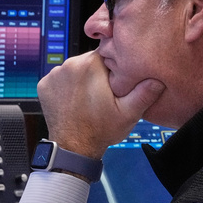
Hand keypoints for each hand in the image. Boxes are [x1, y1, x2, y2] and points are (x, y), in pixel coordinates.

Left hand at [37, 50, 164, 158]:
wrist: (73, 148)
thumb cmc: (100, 131)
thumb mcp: (129, 113)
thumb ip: (144, 93)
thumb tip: (157, 79)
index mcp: (91, 65)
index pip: (107, 53)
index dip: (114, 68)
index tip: (115, 82)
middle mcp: (70, 65)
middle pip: (90, 60)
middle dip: (98, 73)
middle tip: (104, 93)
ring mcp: (54, 74)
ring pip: (75, 68)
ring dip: (82, 79)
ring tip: (89, 99)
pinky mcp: (44, 84)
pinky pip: (60, 78)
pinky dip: (67, 86)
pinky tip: (75, 100)